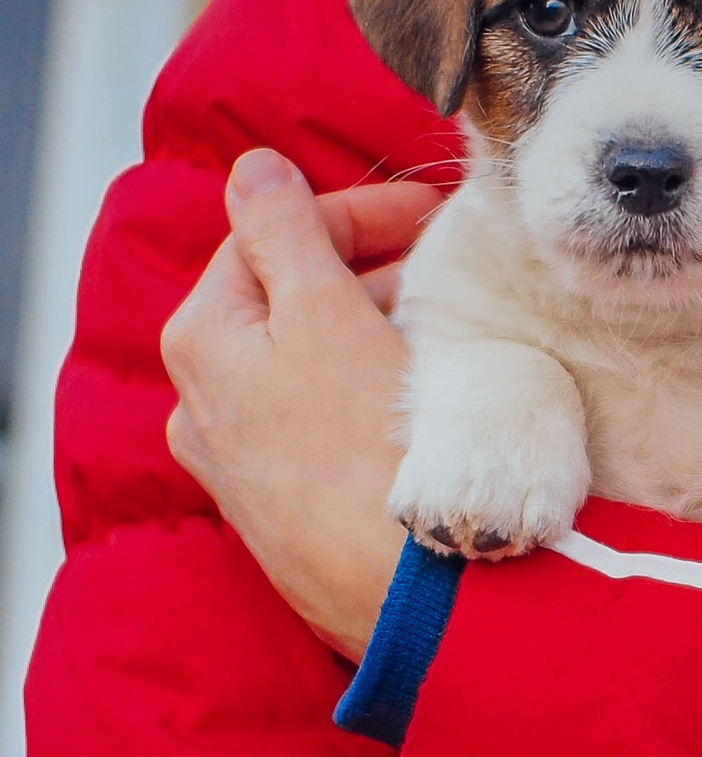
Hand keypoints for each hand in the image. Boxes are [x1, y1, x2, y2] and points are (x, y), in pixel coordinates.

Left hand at [162, 148, 442, 659]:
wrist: (408, 588)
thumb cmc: (367, 445)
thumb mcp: (321, 314)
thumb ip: (284, 230)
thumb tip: (253, 168)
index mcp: (203, 340)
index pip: (270, 236)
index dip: (354, 213)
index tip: (429, 214)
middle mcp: (204, 401)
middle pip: (286, 297)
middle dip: (365, 268)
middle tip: (444, 267)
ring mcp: (244, 459)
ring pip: (307, 357)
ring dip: (368, 324)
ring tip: (439, 326)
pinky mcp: (288, 503)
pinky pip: (321, 413)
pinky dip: (364, 382)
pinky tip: (413, 392)